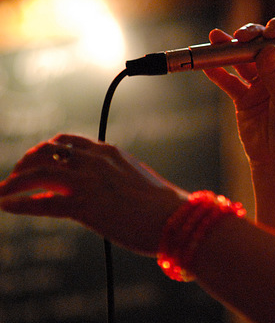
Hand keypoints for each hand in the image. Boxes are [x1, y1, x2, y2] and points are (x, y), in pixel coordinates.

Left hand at [0, 134, 187, 255]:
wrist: (173, 217)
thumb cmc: (160, 203)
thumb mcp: (132, 177)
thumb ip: (109, 174)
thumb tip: (93, 185)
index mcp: (108, 152)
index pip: (65, 141)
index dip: (43, 149)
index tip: (34, 160)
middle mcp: (94, 161)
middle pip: (45, 153)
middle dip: (24, 163)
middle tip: (14, 177)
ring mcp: (88, 183)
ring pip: (37, 174)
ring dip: (14, 182)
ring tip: (3, 191)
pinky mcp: (84, 207)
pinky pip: (42, 203)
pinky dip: (20, 204)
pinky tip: (6, 206)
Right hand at [202, 18, 274, 174]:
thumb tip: (266, 48)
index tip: (269, 31)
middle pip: (265, 45)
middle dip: (252, 36)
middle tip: (241, 37)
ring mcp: (262, 84)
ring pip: (244, 59)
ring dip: (230, 48)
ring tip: (215, 38)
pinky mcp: (245, 97)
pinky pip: (229, 80)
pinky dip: (217, 72)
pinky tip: (207, 65)